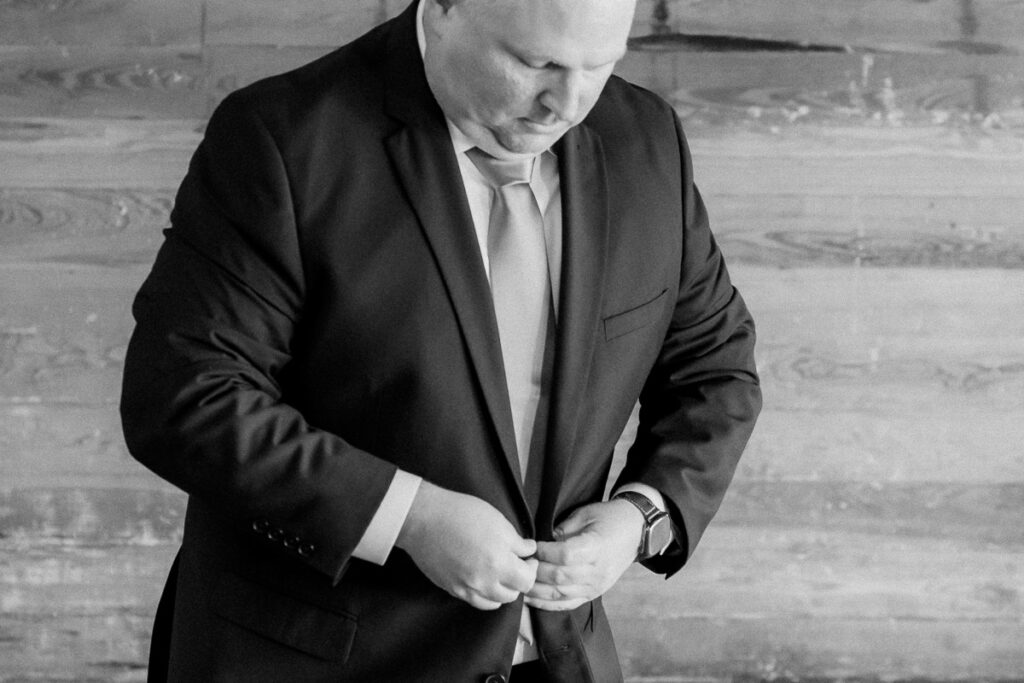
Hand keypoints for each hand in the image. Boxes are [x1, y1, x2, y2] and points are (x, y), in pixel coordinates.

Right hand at [396, 481, 537, 610]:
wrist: (424, 519)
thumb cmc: (460, 513)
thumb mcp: (497, 521)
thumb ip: (516, 541)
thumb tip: (528, 550)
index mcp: (499, 562)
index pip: (527, 580)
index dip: (531, 569)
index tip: (529, 559)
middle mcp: (484, 581)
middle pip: (513, 594)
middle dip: (519, 580)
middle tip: (517, 566)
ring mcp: (467, 588)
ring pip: (494, 602)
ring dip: (502, 591)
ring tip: (501, 575)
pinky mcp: (452, 589)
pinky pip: (475, 602)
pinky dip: (485, 596)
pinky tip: (484, 582)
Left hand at [525, 499, 642, 610]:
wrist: (635, 531)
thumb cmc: (609, 518)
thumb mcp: (586, 514)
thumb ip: (564, 529)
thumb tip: (542, 543)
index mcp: (596, 547)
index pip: (565, 555)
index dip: (544, 553)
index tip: (531, 546)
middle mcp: (597, 571)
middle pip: (560, 576)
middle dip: (536, 571)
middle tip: (520, 564)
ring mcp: (595, 586)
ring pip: (560, 594)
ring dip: (536, 590)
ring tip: (519, 582)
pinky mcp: (593, 594)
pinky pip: (567, 604)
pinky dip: (547, 604)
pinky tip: (530, 599)